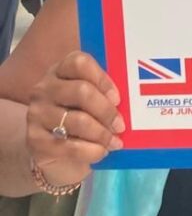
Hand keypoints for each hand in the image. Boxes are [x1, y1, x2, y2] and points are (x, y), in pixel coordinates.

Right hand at [27, 51, 124, 187]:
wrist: (51, 147)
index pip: (80, 63)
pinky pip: (69, 146)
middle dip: (106, 110)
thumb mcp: (88, 97)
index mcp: (60, 70)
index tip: (117, 98)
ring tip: (114, 141)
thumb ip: (103, 92)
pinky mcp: (35, 141)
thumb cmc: (79, 113)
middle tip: (121, 124)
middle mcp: (44, 88)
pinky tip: (102, 152)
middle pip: (81, 91)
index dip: (102, 79)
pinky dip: (91, 150)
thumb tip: (132, 100)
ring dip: (102, 134)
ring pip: (77, 121)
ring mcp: (37, 114)